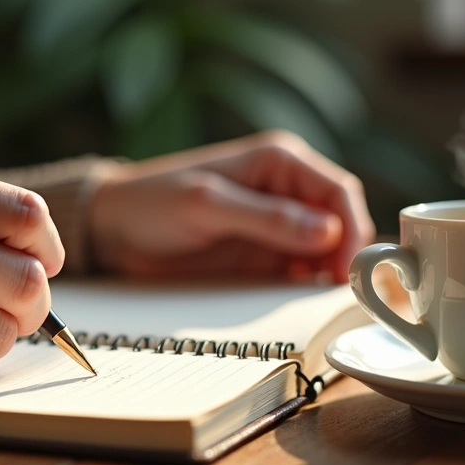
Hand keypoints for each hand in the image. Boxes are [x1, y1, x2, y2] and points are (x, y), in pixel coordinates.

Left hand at [89, 131, 375, 282]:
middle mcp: (287, 190)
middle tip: (341, 292)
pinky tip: (306, 302)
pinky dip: (310, 287)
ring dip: (331, 275)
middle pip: (342, 222)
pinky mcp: (267, 254)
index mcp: (279, 161)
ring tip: (327, 303)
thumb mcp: (207, 206)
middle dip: (349, 255)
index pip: (339, 191)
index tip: (344, 268)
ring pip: (329, 250)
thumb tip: (329, 232)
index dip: (351, 229)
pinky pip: (303, 270)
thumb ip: (267, 219)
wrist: (113, 230)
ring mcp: (279, 225)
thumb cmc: (153, 204)